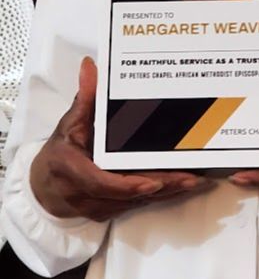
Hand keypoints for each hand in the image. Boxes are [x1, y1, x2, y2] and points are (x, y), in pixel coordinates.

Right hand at [30, 57, 212, 221]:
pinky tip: (182, 186)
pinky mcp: (108, 211)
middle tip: (190, 178)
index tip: (152, 182)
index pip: (100, 182)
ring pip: (136, 202)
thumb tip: (90, 67)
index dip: (126, 185)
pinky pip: (136, 205)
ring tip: (194, 181)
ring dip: (166, 193)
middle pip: (127, 195)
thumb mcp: (69, 123)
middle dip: (161, 187)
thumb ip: (85, 97)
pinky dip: (159, 196)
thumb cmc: (60, 151)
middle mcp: (84, 193)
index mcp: (71, 169)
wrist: (44, 186)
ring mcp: (97, 206)